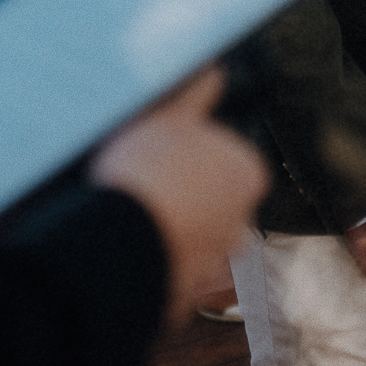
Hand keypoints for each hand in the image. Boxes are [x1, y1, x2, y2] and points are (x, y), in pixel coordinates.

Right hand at [91, 68, 269, 323]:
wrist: (116, 242)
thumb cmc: (145, 170)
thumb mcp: (167, 114)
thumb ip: (196, 91)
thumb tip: (215, 69)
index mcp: (248, 173)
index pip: (224, 157)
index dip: (187, 155)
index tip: (157, 156)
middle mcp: (244, 222)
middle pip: (212, 203)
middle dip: (184, 199)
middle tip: (143, 187)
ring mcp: (217, 265)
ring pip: (194, 241)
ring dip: (171, 234)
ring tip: (133, 221)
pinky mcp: (187, 297)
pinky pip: (175, 275)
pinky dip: (158, 265)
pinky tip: (132, 249)